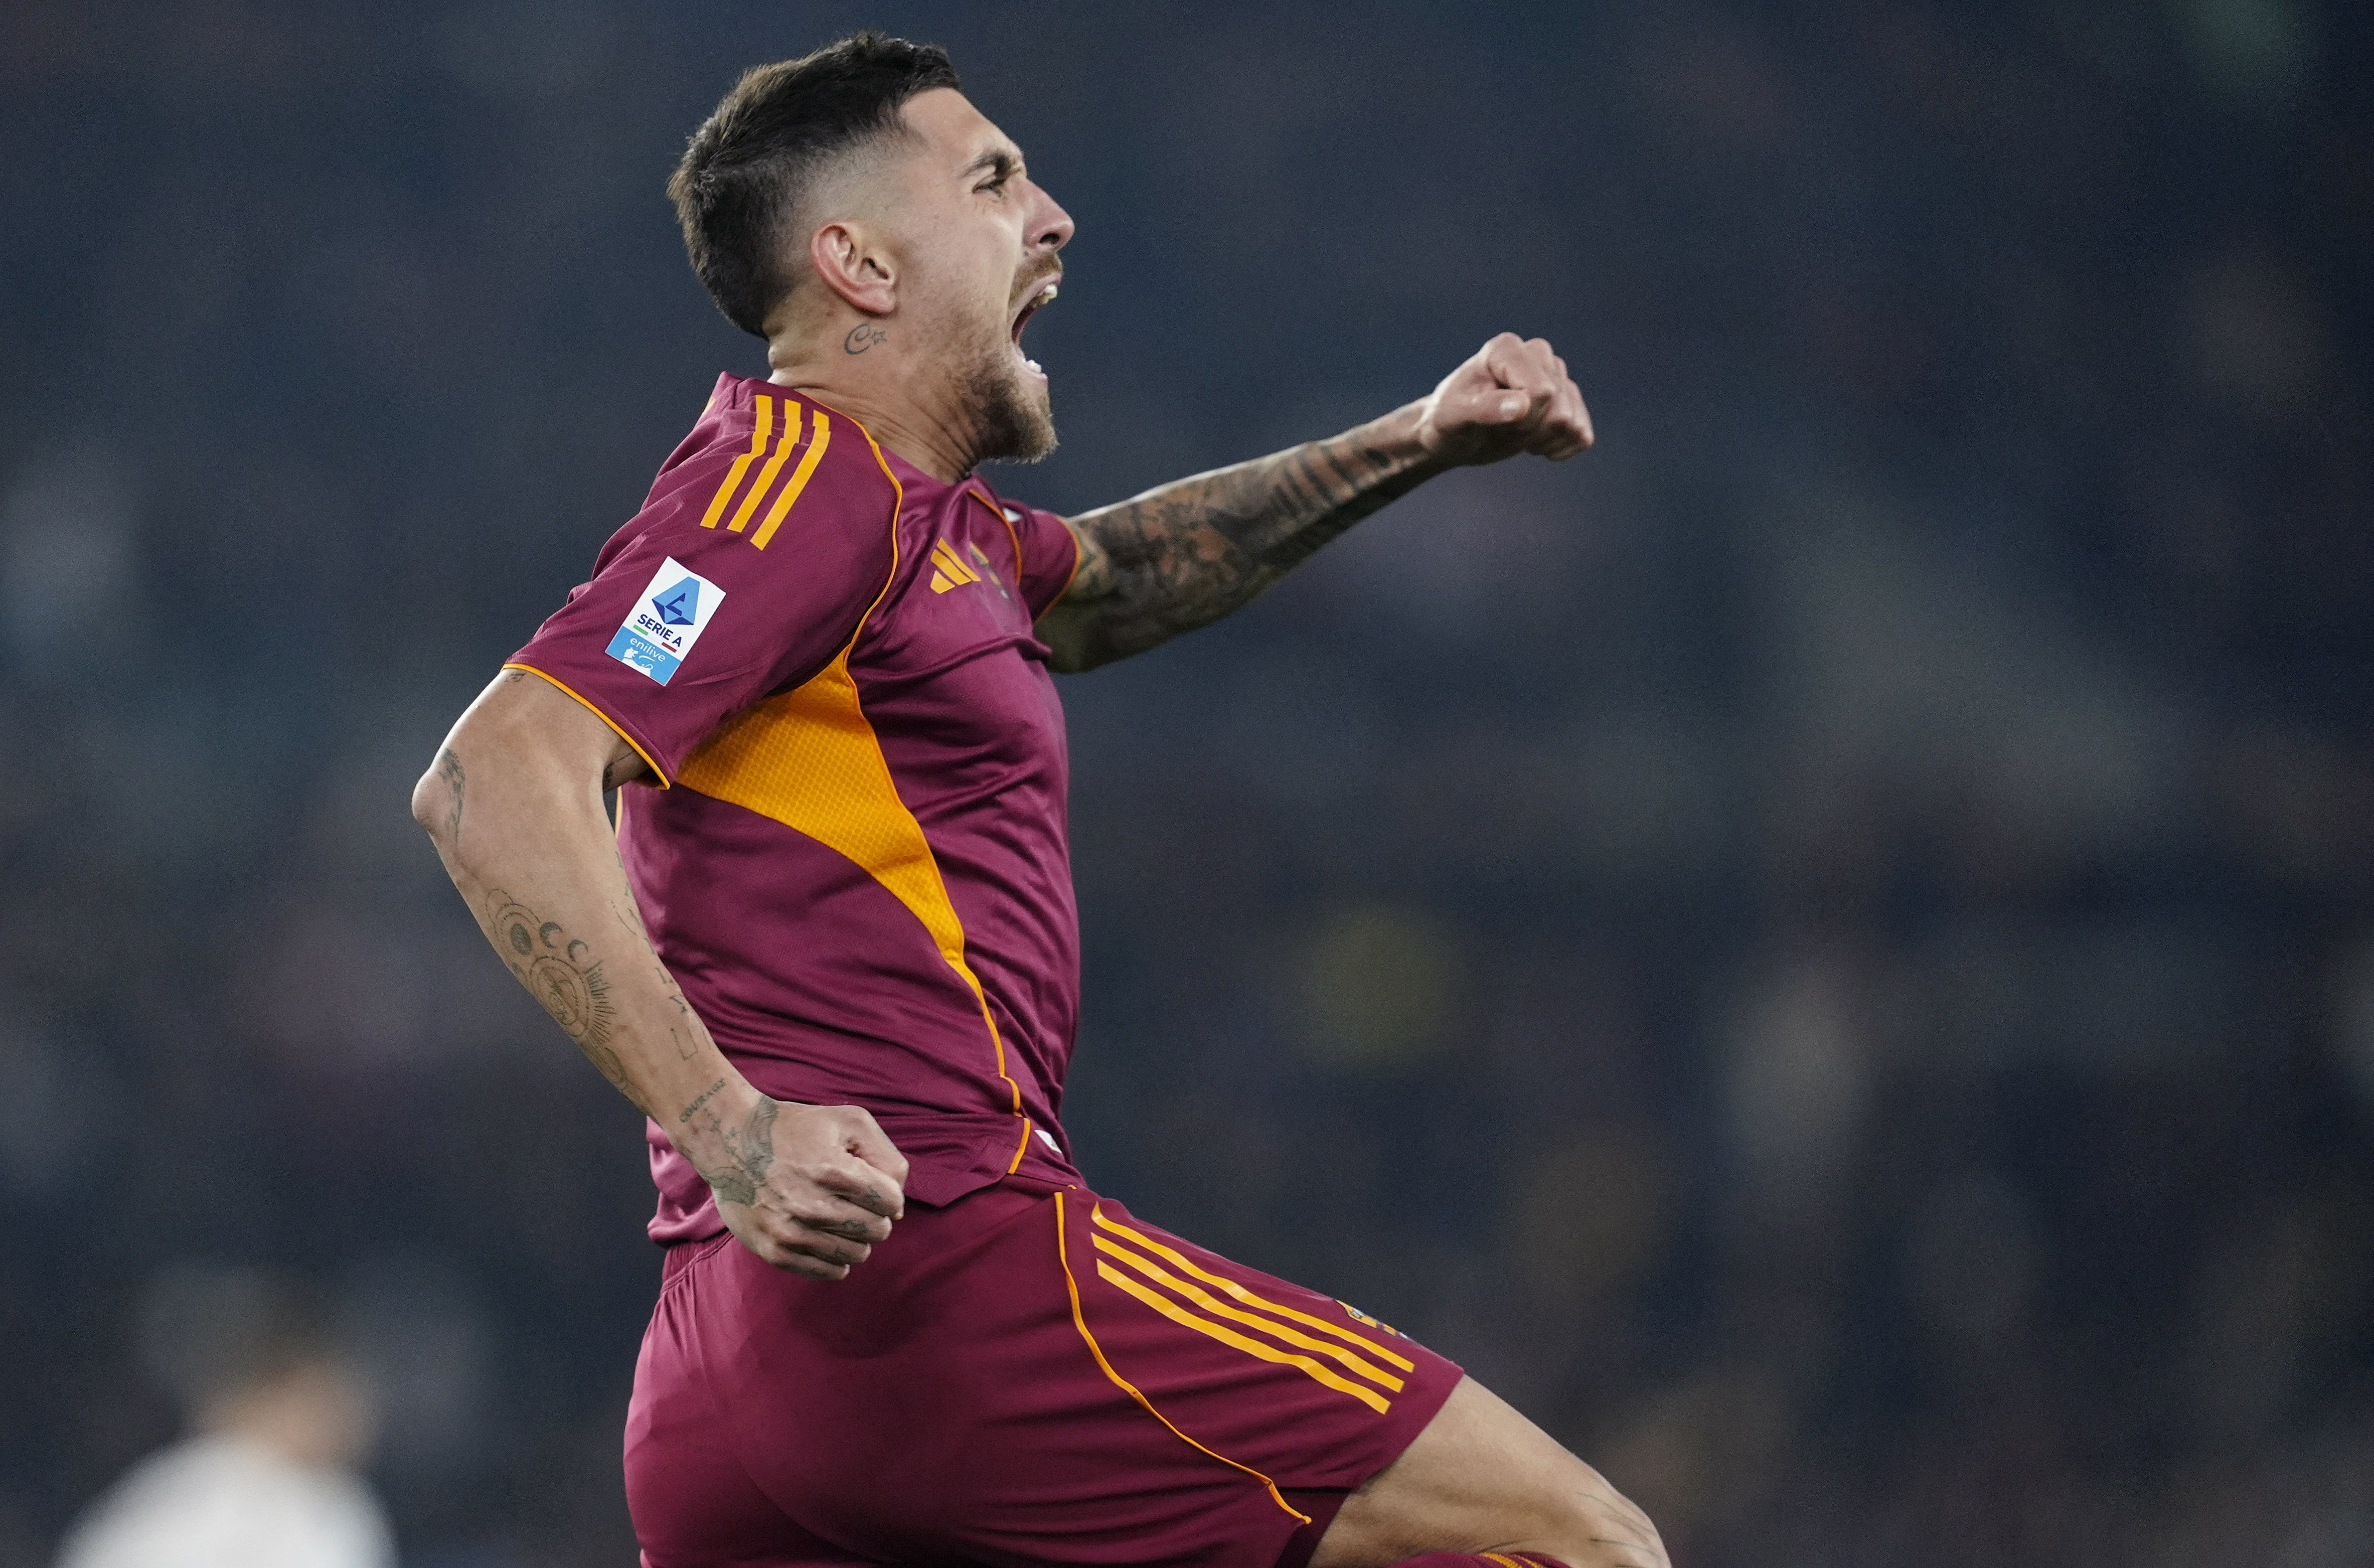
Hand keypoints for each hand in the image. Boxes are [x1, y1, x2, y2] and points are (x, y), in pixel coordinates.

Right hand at [697, 1092, 909, 1278]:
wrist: (732, 1140)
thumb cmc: (797, 1128)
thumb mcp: (850, 1121)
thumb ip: (887, 1158)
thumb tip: (898, 1206)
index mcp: (834, 1171)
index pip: (891, 1202)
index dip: (887, 1193)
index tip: (871, 1184)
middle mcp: (813, 1206)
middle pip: (878, 1231)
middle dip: (874, 1215)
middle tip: (854, 1200)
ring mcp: (792, 1233)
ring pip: (857, 1254)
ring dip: (855, 1237)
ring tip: (837, 1215)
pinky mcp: (775, 1251)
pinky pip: (829, 1272)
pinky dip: (836, 1258)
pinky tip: (826, 1236)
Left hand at [1412, 332, 1592, 465]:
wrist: (1455, 435)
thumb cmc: (1448, 421)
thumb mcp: (1454, 418)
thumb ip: (1484, 409)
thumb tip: (1522, 406)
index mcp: (1506, 349)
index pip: (1541, 391)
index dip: (1521, 419)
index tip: (1493, 421)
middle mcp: (1537, 354)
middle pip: (1560, 410)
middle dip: (1530, 431)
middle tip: (1502, 428)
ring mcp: (1556, 375)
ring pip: (1573, 424)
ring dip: (1543, 441)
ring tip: (1515, 433)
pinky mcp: (1568, 399)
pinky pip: (1583, 435)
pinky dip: (1560, 448)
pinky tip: (1536, 444)